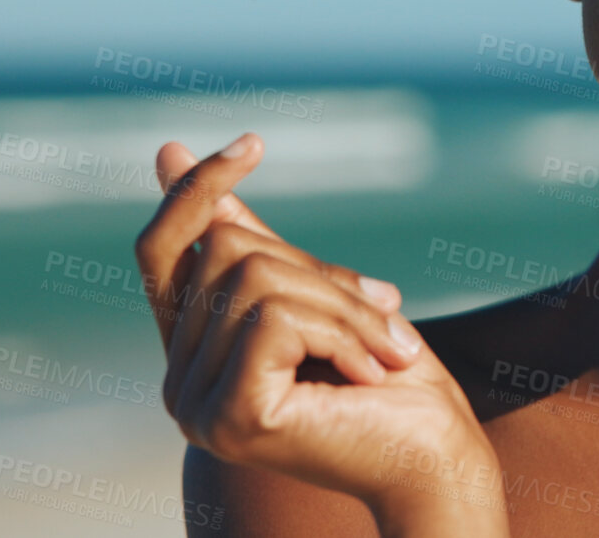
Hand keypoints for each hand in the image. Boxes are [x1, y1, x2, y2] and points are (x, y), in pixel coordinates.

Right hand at [134, 133, 508, 535]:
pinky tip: (374, 373)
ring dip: (344, 305)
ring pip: (256, 280)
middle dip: (320, 269)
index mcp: (190, 351)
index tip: (253, 142)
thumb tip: (169, 150)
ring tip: (391, 348)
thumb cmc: (387, 378)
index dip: (198, 189)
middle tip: (386, 308)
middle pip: (226, 252)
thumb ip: (255, 241)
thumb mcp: (318, 291)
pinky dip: (342, 331)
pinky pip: (275, 320)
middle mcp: (177, 383)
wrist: (435, 457)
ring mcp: (196, 407)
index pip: (163, 247)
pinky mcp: (231, 416)